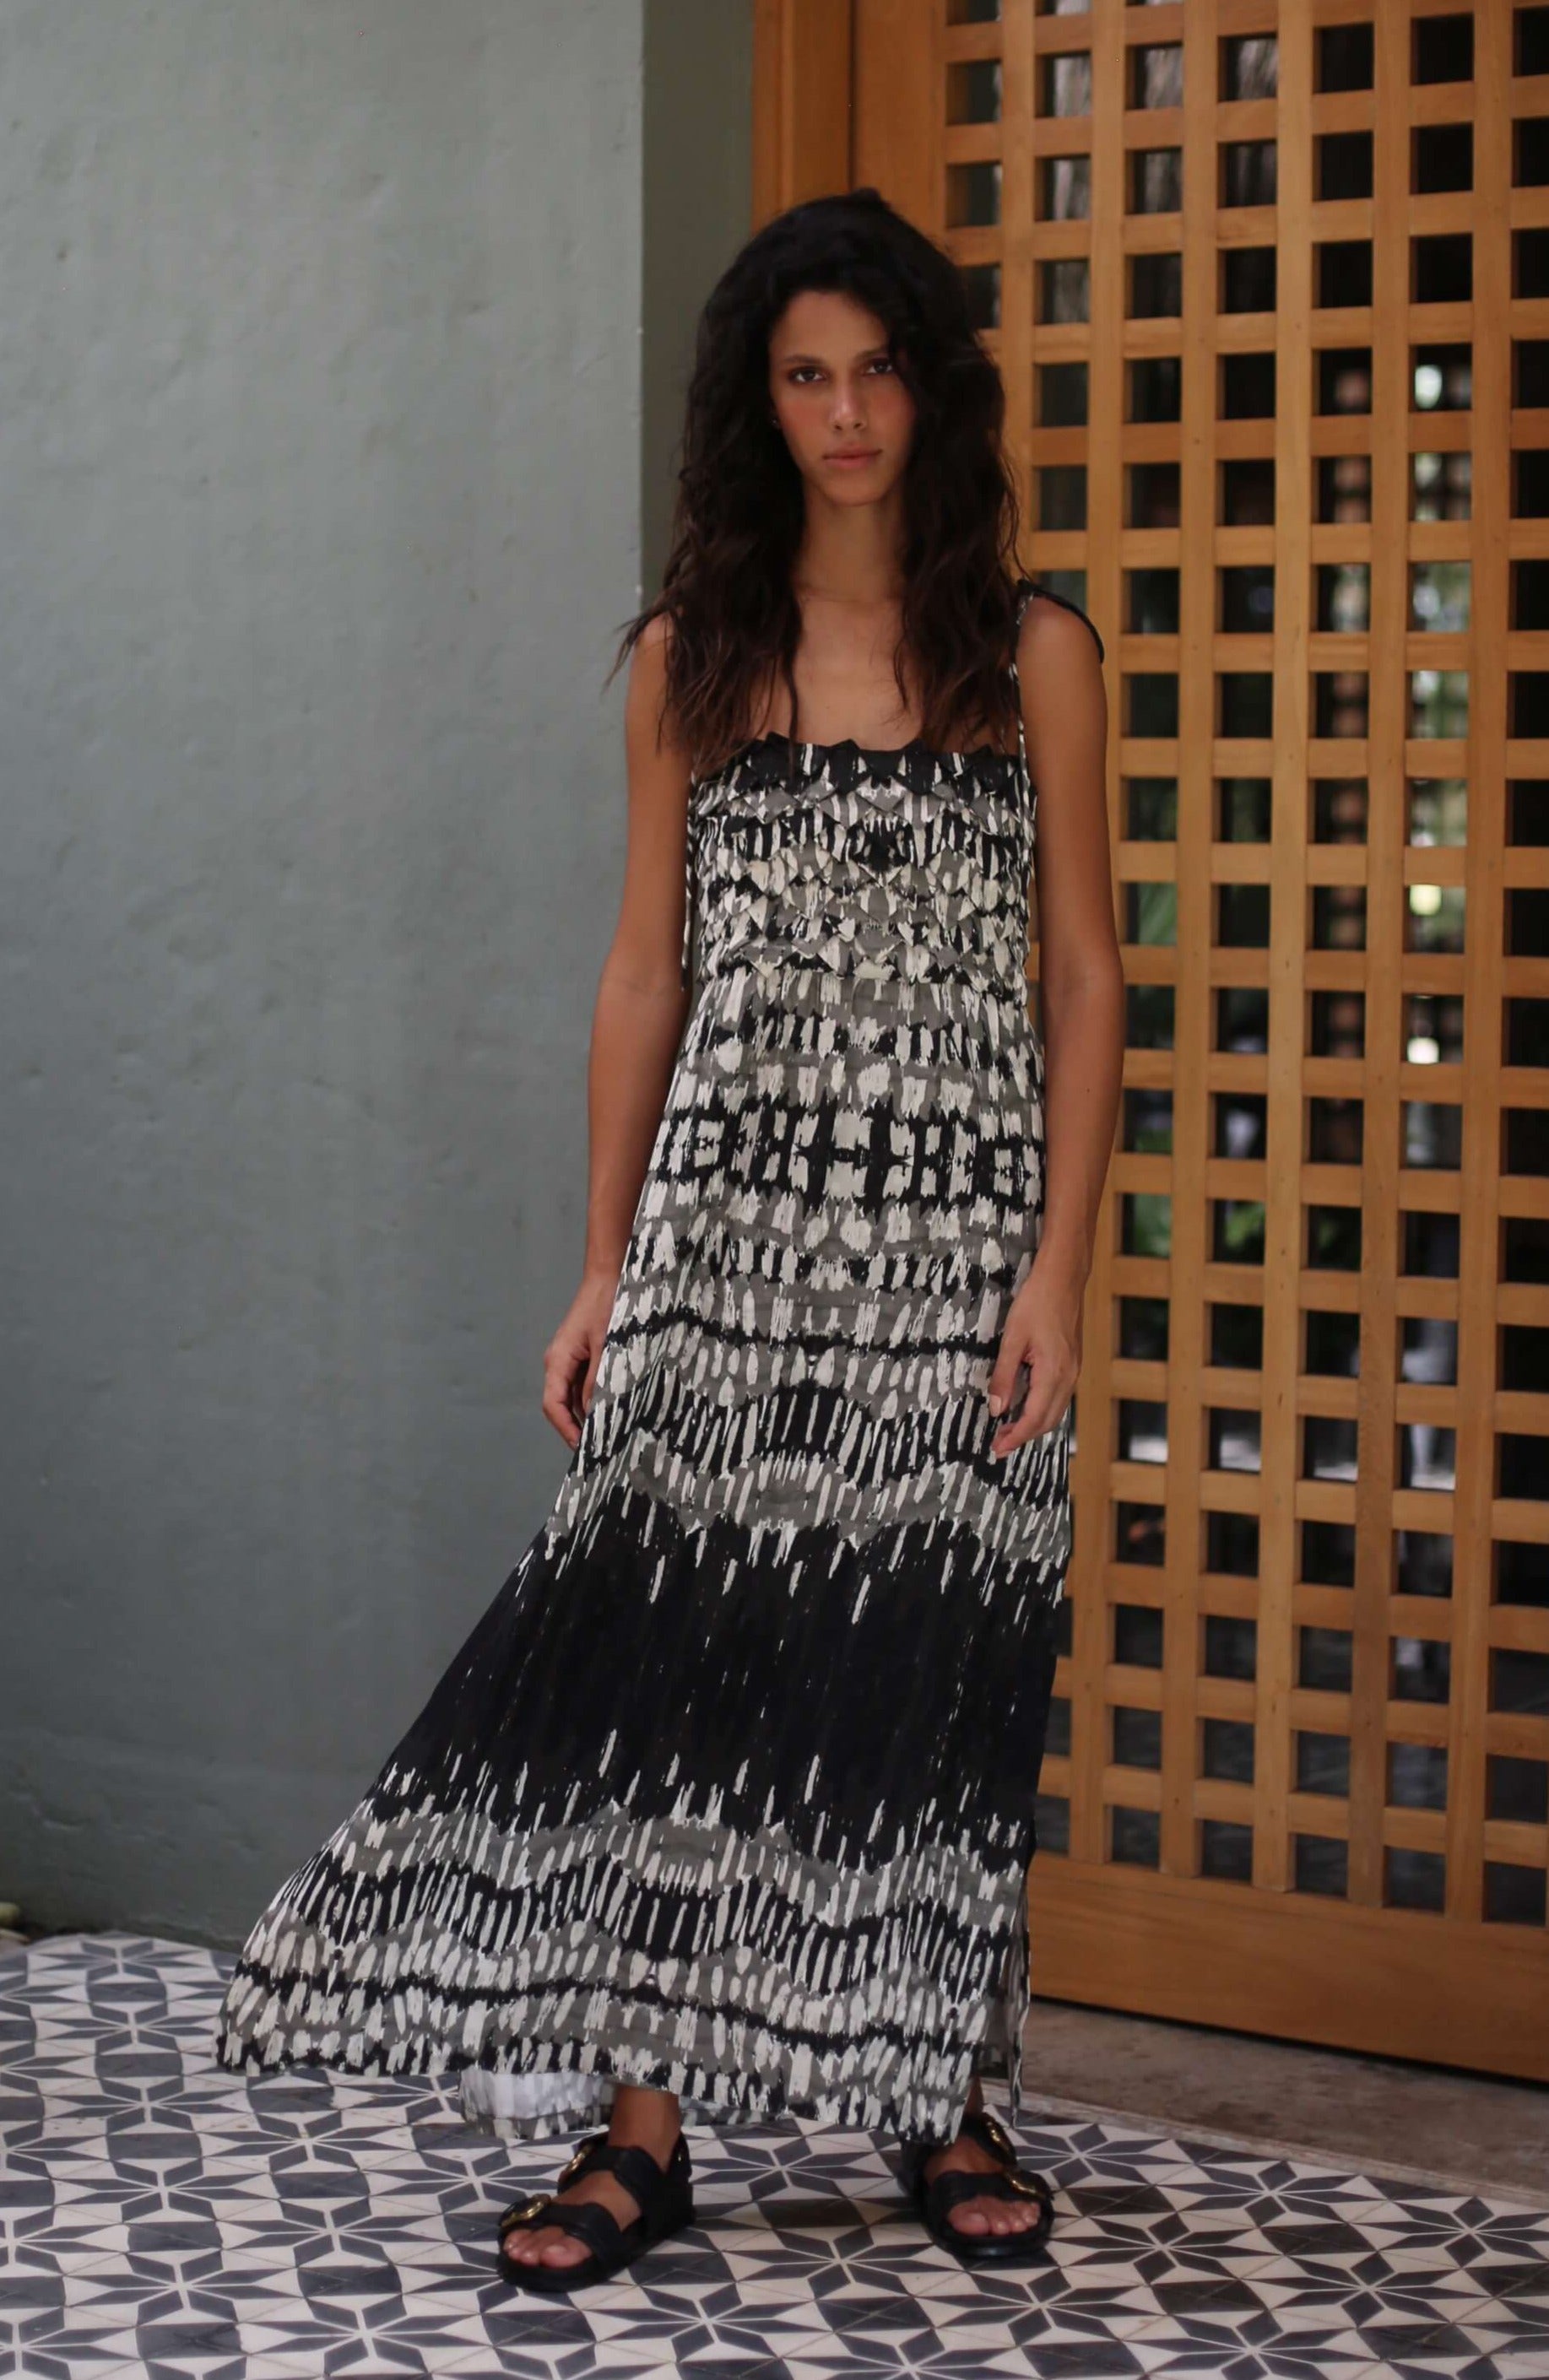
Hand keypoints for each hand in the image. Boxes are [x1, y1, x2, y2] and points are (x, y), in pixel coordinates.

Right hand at [542, 1268, 621, 1448]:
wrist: (610, 1276)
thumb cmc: (607, 1306)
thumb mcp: (607, 1345)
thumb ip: (599, 1380)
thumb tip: (593, 1413)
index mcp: (558, 1360)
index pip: (553, 1404)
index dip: (565, 1429)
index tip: (583, 1448)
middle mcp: (559, 1363)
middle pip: (560, 1405)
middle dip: (575, 1427)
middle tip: (598, 1449)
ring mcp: (570, 1360)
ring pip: (572, 1397)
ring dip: (585, 1415)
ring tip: (606, 1435)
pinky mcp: (582, 1357)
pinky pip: (582, 1385)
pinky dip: (592, 1400)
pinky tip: (610, 1410)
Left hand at [985, 1255, 1083, 1458]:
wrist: (1063, 1277)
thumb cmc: (1037, 1302)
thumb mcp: (1012, 1339)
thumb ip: (1004, 1376)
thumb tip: (996, 1408)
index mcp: (1054, 1373)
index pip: (1034, 1418)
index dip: (1015, 1437)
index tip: (997, 1449)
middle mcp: (1069, 1377)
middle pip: (1048, 1421)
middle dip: (1023, 1436)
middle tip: (999, 1446)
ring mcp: (1074, 1370)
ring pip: (1056, 1411)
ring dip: (1033, 1425)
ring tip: (1009, 1431)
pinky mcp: (1072, 1363)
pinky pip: (1059, 1397)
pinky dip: (1042, 1410)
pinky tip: (1026, 1408)